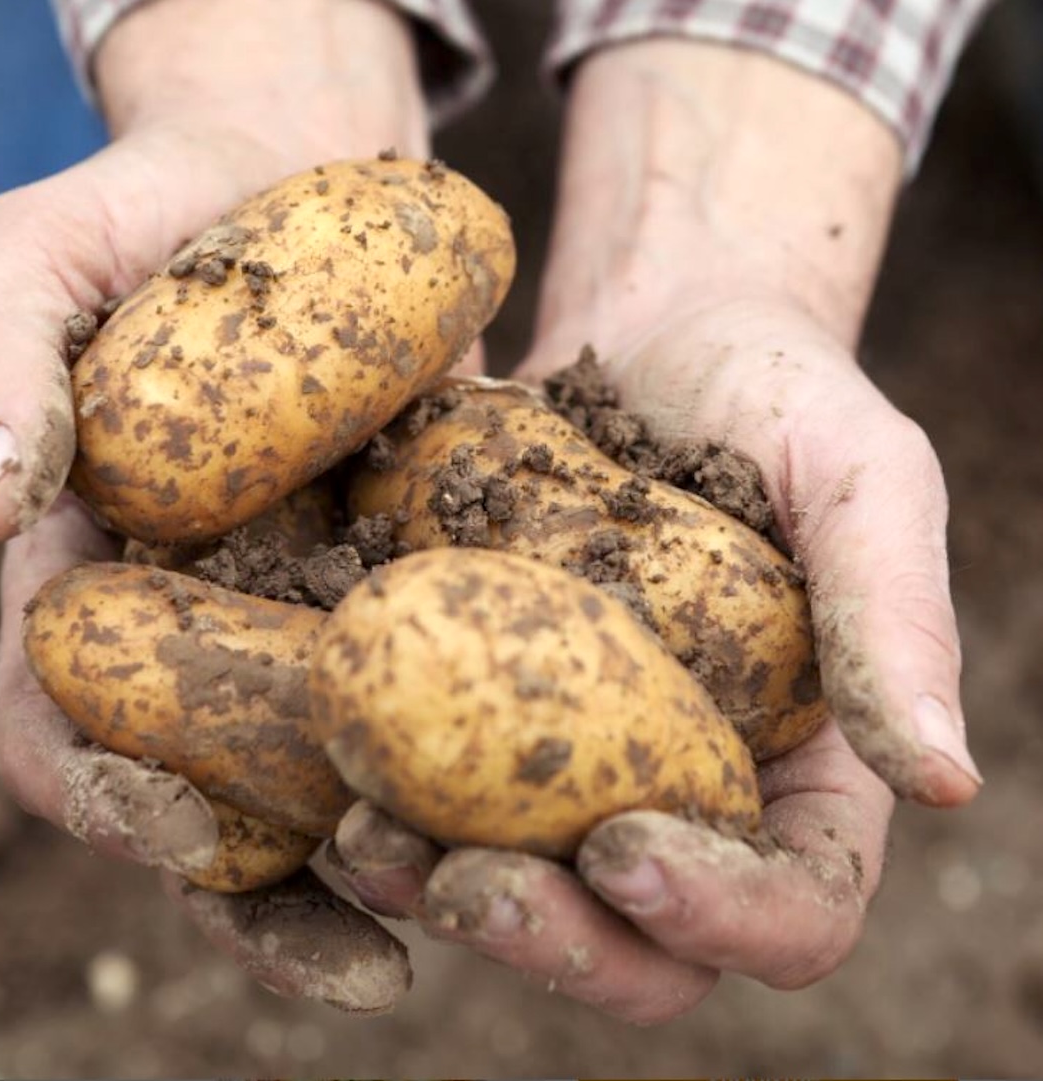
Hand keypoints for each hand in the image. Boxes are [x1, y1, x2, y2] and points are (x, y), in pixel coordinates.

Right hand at [0, 0, 427, 1010]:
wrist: (293, 159)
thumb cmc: (143, 205)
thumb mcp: (34, 255)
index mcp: (90, 577)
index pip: (66, 731)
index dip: (110, 802)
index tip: (186, 840)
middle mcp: (200, 612)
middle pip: (220, 792)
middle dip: (285, 888)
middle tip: (381, 964)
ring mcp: (312, 592)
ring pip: (349, 755)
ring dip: (410, 839)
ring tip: (496, 894)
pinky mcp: (414, 555)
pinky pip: (449, 658)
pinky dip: (493, 718)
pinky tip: (571, 765)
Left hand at [331, 38, 979, 1020]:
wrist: (659, 331)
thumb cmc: (780, 399)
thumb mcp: (864, 481)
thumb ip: (896, 618)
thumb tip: (946, 780)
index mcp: (800, 769)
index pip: (793, 905)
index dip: (722, 915)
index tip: (628, 848)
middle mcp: (680, 788)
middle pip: (636, 939)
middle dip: (556, 940)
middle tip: (474, 886)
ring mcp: (570, 759)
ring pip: (514, 886)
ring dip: (435, 890)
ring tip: (365, 834)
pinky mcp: (477, 706)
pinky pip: (429, 787)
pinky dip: (375, 797)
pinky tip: (325, 756)